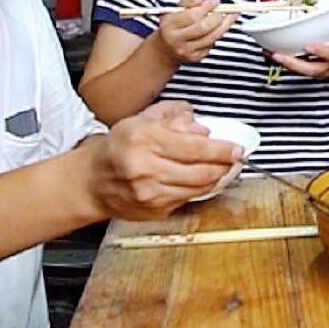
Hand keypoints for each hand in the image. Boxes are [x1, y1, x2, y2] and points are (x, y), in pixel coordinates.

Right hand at [84, 100, 244, 217]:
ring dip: (217, 178)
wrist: (92, 182)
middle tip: (235, 158)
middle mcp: (146, 168)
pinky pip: (188, 199)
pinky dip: (201, 189)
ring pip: (198, 188)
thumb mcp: (142, 120)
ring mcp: (150, 193)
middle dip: (224, 165)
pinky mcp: (154, 210)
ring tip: (223, 168)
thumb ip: (174, 117)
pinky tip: (204, 179)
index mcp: (143, 140)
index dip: (220, 150)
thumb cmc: (118, 148)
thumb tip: (203, 128)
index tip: (237, 148)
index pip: (193, 147)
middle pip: (200, 170)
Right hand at [155, 0, 237, 63]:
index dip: (207, 8)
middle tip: (226, 10)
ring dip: (224, 26)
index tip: (216, 1)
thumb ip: (188, 2)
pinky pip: (211, 45)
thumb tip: (203, 1)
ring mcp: (186, 50)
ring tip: (230, 16)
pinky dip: (218, 35)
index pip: (192, 16)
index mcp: (169, 24)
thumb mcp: (175, 10)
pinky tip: (220, 28)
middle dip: (217, 17)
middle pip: (203, 28)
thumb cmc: (173, 25)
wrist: (166, 49)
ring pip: (211, 38)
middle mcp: (176, 39)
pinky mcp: (195, 58)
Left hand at [267, 0, 328, 78]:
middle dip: (295, 63)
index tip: (307, 46)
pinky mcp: (310, 70)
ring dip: (286, 63)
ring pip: (303, 71)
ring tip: (271, 53)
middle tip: (279, 55)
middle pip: (314, 68)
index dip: (320, 51)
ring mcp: (320, 69)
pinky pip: (297, 69)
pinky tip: (270, 53)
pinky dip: (284, 62)